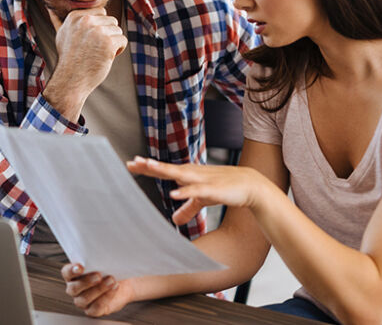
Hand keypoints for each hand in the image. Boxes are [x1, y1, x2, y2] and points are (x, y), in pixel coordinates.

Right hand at [42, 8, 126, 119]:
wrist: (70, 80)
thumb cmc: (68, 59)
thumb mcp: (61, 35)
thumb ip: (58, 21)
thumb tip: (50, 8)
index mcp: (75, 16)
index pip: (101, 12)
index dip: (99, 27)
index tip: (89, 41)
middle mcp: (86, 21)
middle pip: (111, 20)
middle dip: (107, 34)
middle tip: (94, 49)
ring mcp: (97, 31)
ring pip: (118, 30)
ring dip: (113, 43)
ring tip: (99, 53)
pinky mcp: (108, 43)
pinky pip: (123, 40)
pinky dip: (118, 50)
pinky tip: (106, 58)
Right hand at [61, 263, 134, 316]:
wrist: (123, 284)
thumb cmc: (110, 270)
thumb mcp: (103, 262)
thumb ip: (97, 258)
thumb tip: (101, 251)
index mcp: (73, 275)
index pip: (66, 273)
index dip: (71, 270)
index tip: (81, 267)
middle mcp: (75, 289)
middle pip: (73, 288)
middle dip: (86, 282)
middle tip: (99, 275)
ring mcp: (83, 301)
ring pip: (84, 299)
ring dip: (99, 289)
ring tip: (111, 280)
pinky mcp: (93, 310)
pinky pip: (96, 307)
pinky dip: (106, 297)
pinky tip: (114, 288)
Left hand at [127, 157, 275, 224]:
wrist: (250, 186)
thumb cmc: (224, 188)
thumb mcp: (202, 199)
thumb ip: (188, 208)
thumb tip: (174, 219)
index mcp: (188, 175)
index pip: (164, 170)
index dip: (148, 167)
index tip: (131, 164)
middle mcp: (193, 174)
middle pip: (167, 169)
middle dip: (150, 165)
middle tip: (132, 162)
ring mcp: (202, 179)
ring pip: (179, 174)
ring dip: (163, 170)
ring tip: (148, 166)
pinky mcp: (213, 189)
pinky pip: (196, 191)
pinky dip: (185, 192)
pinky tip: (174, 194)